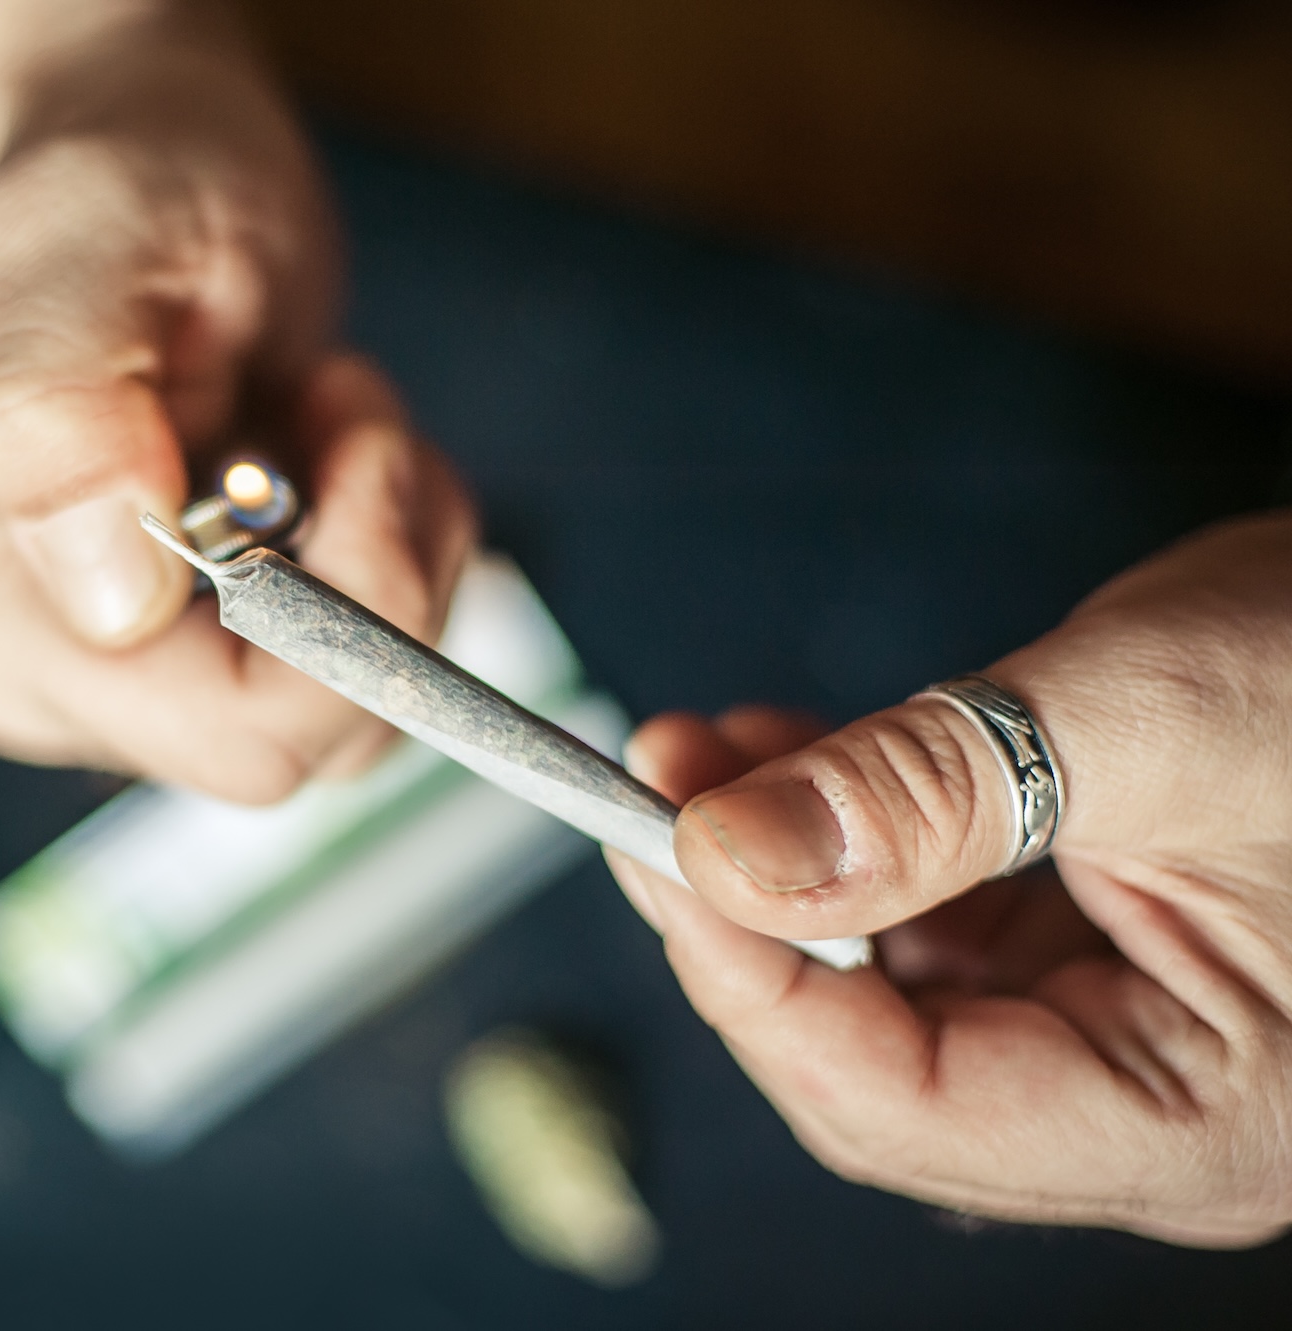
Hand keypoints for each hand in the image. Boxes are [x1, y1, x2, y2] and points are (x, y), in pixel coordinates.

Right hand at [0, 1, 473, 799]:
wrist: (142, 165)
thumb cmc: (104, 197)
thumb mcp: (68, 268)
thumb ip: (62, 430)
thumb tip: (116, 600)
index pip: (223, 728)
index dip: (341, 623)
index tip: (355, 452)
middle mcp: (55, 670)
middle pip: (299, 738)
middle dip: (372, 580)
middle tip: (343, 411)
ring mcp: (141, 668)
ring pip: (352, 709)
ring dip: (391, 548)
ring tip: (329, 406)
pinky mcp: (216, 645)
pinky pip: (366, 665)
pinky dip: (399, 547)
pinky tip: (341, 443)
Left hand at [607, 510, 1291, 1245]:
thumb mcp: (1136, 722)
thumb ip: (924, 799)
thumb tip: (723, 855)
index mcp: (1201, 1118)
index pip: (905, 1103)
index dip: (753, 983)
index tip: (661, 851)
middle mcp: (1150, 1109)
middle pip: (871, 1065)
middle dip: (747, 921)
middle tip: (656, 787)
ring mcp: (1114, 1039)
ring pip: (880, 990)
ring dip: (779, 868)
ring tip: (703, 752)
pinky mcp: (1085, 964)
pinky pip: (923, 929)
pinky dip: (844, 844)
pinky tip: (783, 760)